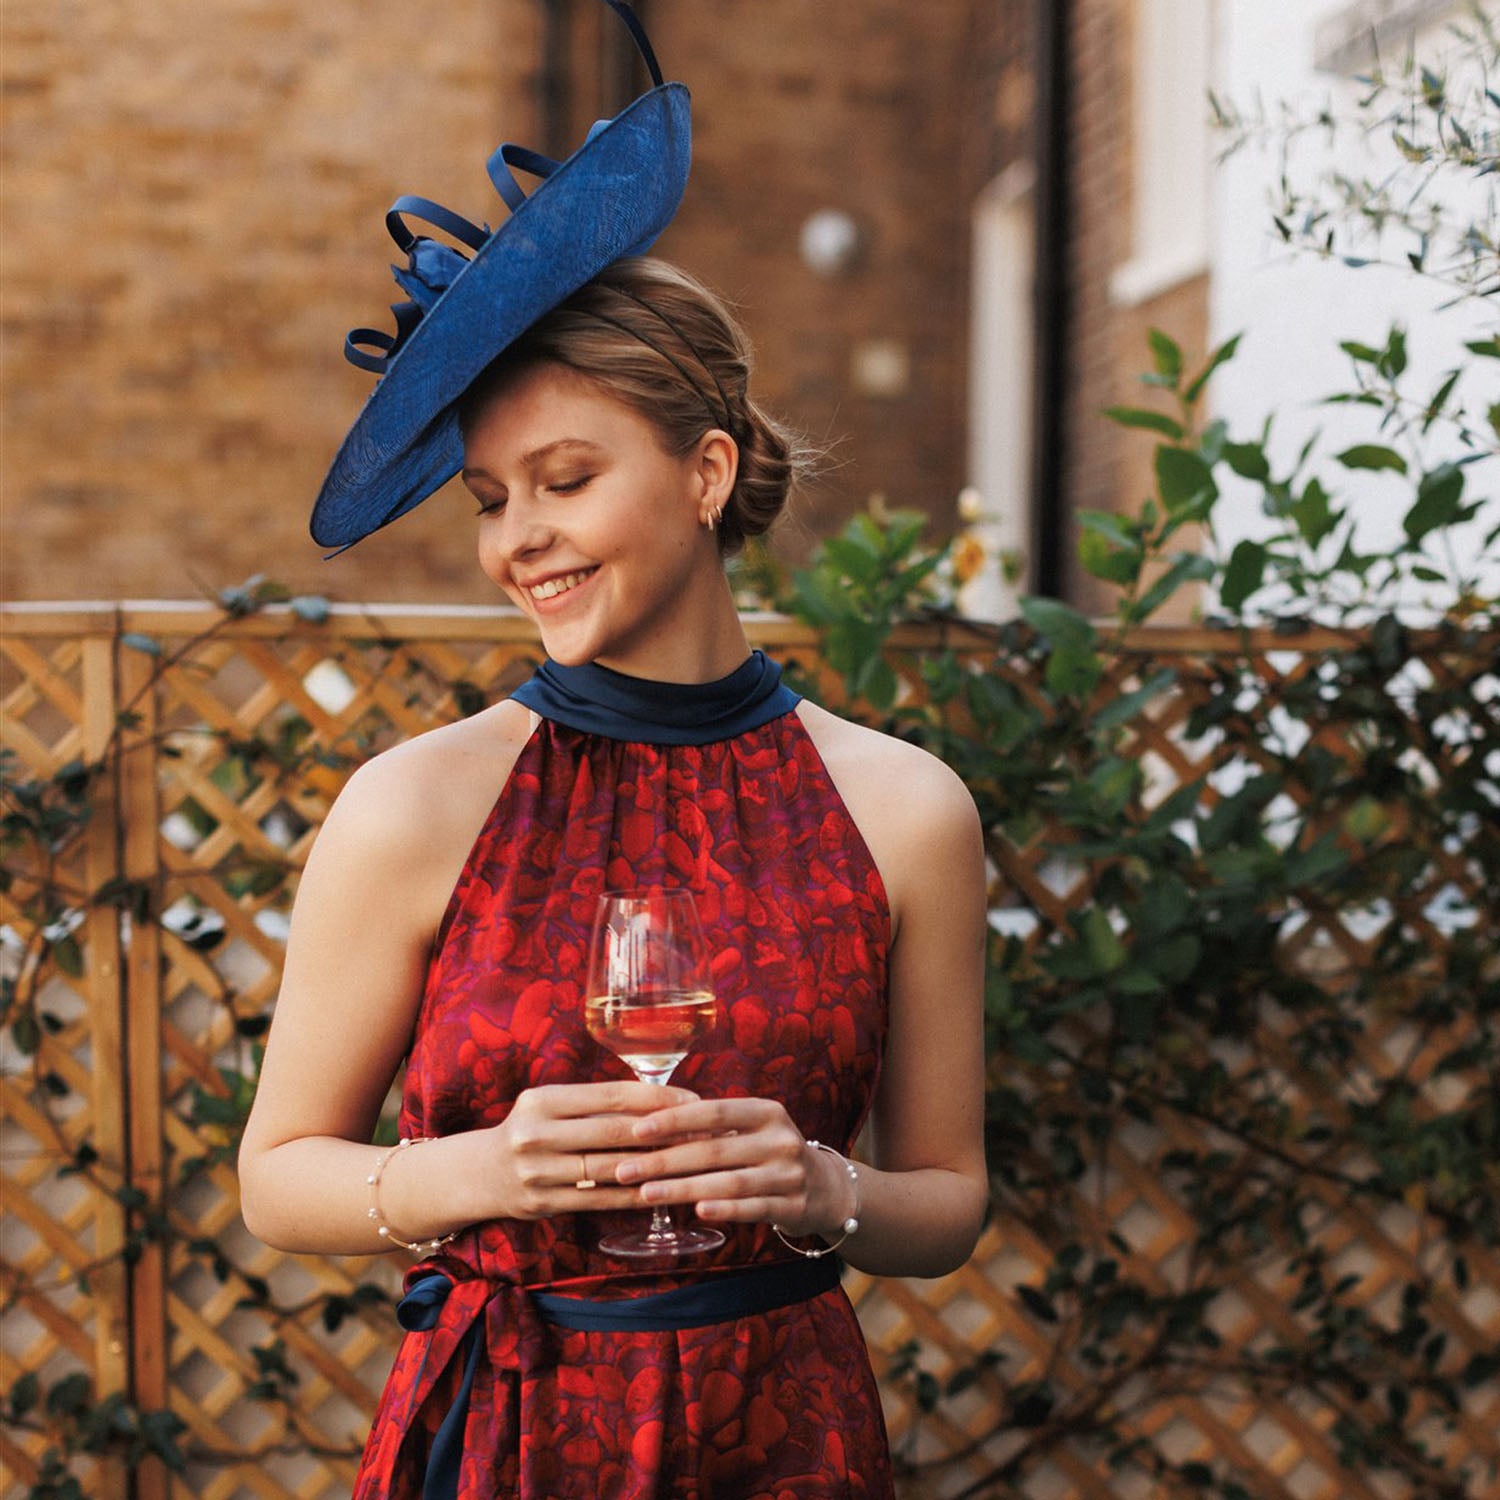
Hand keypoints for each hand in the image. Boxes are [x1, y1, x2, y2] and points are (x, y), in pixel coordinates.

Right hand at [484, 1081, 698, 1220]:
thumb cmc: (532, 1131)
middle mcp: (536, 1134)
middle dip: (663, 1132)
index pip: (610, 1095)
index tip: (693, 1099)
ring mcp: (536, 1172)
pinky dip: (633, 1196)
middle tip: (703, 1132)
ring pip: (609, 1168)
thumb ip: (595, 1103)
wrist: (479, 1173)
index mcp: (542, 1100)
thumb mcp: (551, 1106)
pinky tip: (661, 1191)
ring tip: (690, 1162)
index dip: (655, 1098)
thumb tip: (662, 1099)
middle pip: (613, 1132)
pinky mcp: (541, 1203)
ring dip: (654, 1166)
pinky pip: (598, 1200)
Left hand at [614, 1097, 848, 1235]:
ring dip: (682, 1188)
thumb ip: (713, 1127)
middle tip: (625, 1169)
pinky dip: (724, 1209)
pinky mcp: (793, 1206)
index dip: (674, 1119)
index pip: (713, 1111)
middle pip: (713, 1149)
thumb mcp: (751, 1130)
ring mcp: (789, 1174)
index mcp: (766, 1112)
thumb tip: (648, 1123)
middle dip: (664, 1160)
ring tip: (645, 1193)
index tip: (636, 1129)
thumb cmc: (769, 1152)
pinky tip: (696, 1210)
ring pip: (728, 1181)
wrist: (826, 1187)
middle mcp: (780, 1139)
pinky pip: (753, 1208)